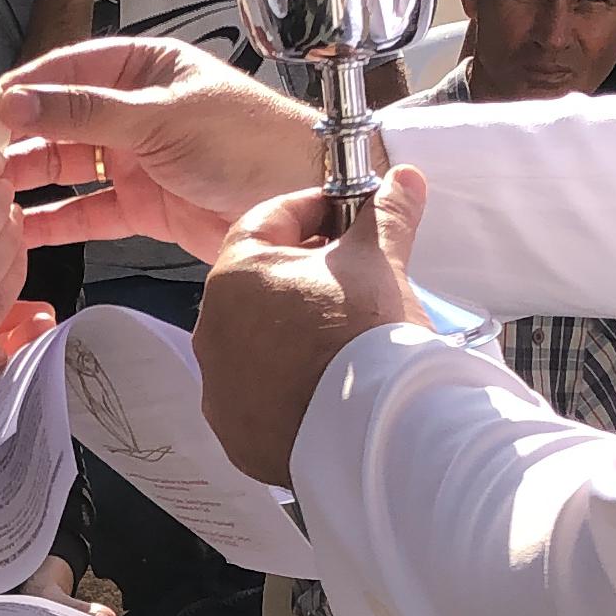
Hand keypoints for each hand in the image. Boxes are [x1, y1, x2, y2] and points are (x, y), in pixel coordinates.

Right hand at [0, 36, 327, 264]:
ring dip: (30, 181)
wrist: (309, 202)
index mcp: (147, 68)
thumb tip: (15, 101)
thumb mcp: (161, 118)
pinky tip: (21, 231)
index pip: (70, 69)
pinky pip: (90, 212)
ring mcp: (140, 160)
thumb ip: (85, 113)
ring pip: (70, 168)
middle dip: (17, 139)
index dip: (24, 88)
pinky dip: (57, 222)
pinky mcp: (146, 208)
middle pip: (62, 120)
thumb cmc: (251, 142)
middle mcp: (138, 110)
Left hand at [194, 165, 427, 485]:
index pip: (269, 221)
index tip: (346, 216)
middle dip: (303, 276)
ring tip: (343, 338)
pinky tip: (326, 386)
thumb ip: (386, 215)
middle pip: (259, 285)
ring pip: (256, 345)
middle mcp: (213, 331)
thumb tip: (403, 181)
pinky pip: (258, 400)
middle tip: (351, 279)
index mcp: (235, 275)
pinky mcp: (237, 434)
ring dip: (291, 334)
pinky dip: (286, 389)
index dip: (314, 210)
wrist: (372, 428)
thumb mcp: (379, 261)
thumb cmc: (364, 339)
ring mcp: (220, 388)